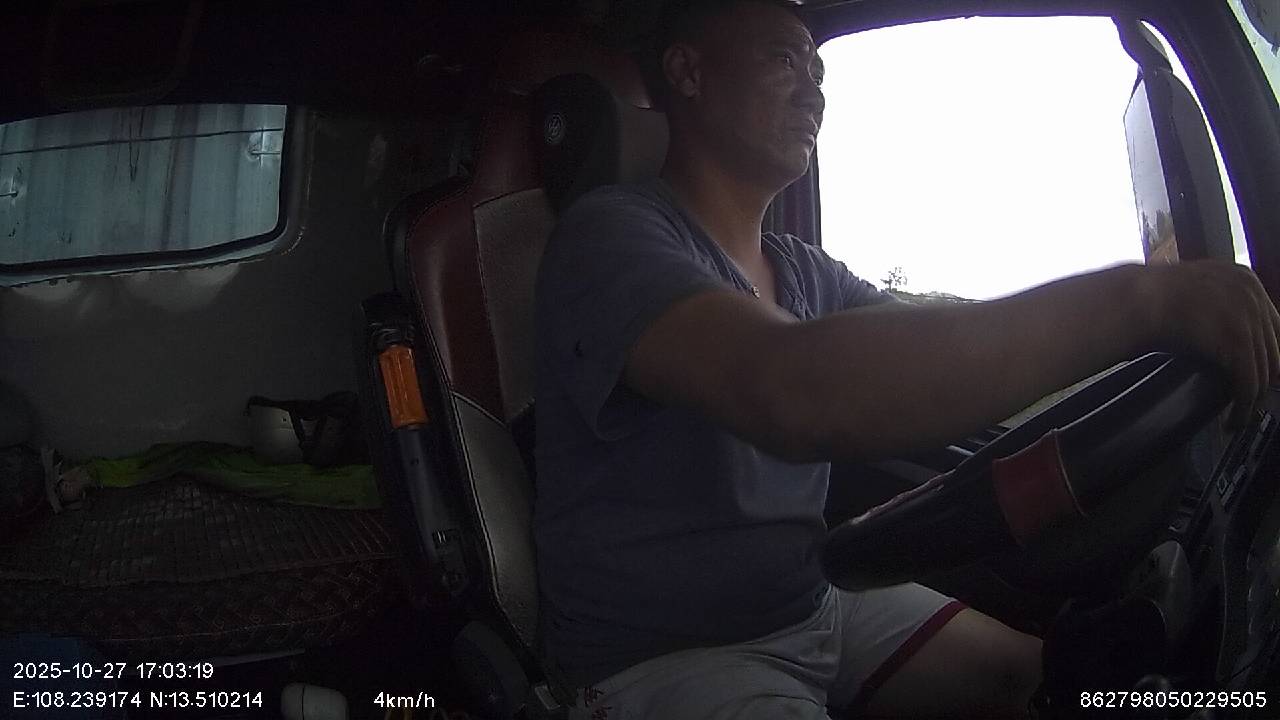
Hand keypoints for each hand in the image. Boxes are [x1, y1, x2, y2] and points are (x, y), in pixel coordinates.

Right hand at [1143, 260, 1279, 427]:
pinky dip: (1244, 404)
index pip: (1273, 325)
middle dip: (1264, 376)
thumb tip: (1219, 332)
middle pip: (1273, 348)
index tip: (1261, 371)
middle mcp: (1253, 295)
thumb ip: (1215, 303)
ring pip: (1263, 369)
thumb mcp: (1194, 290)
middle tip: (1251, 396)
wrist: (1137, 299)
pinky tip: (1234, 417)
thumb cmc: (1150, 297)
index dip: (1267, 352)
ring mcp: (1248, 318)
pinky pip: (1248, 381)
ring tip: (1240, 414)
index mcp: (1245, 280)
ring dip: (1253, 397)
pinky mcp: (1236, 342)